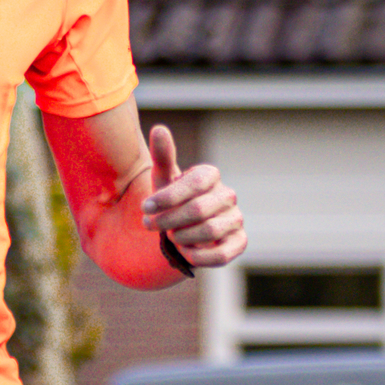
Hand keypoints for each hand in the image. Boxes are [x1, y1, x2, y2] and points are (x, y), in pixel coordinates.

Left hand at [141, 127, 246, 270]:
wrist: (180, 230)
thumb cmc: (171, 202)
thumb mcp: (162, 180)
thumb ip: (162, 156)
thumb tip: (159, 128)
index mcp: (211, 176)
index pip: (195, 183)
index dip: (167, 197)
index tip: (145, 208)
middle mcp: (228, 195)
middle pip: (199, 209)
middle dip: (168, 220)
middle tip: (150, 225)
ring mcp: (236, 219)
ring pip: (210, 231)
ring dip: (182, 237)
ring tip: (171, 236)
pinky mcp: (239, 242)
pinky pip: (222, 255)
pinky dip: (198, 257)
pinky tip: (185, 252)